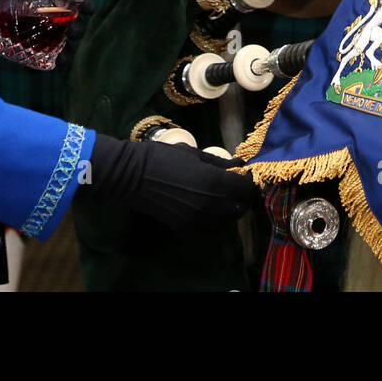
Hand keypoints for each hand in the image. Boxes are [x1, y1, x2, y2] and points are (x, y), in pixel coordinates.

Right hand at [82, 135, 258, 229]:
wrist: (131, 176)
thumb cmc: (162, 157)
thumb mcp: (194, 154)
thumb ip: (220, 162)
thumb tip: (239, 164)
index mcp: (215, 183)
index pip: (247, 189)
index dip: (250, 182)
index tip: (246, 174)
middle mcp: (211, 206)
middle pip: (240, 208)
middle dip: (241, 197)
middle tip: (235, 184)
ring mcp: (198, 220)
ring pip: (226, 220)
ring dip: (229, 208)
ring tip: (221, 194)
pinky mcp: (185, 227)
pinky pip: (209, 226)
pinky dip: (214, 217)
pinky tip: (206, 204)